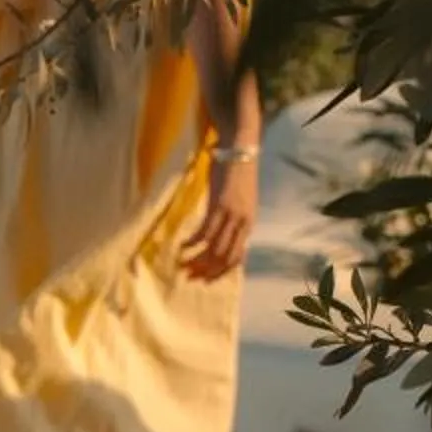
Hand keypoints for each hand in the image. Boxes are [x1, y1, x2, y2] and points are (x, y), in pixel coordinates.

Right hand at [181, 146, 257, 280]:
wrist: (241, 151)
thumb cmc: (238, 176)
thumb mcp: (242, 203)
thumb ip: (235, 223)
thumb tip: (222, 242)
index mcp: (249, 225)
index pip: (236, 259)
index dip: (220, 273)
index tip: (205, 280)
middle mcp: (242, 223)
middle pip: (224, 257)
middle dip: (205, 271)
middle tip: (189, 276)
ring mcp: (231, 215)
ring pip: (213, 248)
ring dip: (196, 260)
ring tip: (182, 264)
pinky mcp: (219, 206)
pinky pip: (204, 232)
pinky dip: (192, 243)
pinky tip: (182, 246)